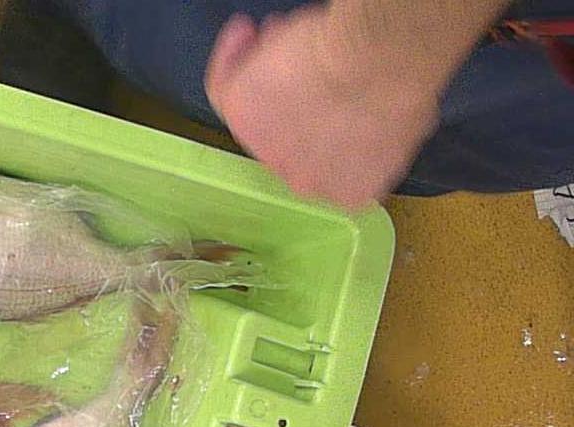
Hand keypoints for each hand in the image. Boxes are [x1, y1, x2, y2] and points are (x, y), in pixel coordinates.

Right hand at [204, 6, 443, 208]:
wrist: (372, 65)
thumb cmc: (401, 86)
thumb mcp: (408, 121)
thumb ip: (378, 129)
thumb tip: (364, 115)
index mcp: (347, 190)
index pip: (331, 160)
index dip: (330, 118)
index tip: (333, 90)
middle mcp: (302, 180)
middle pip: (291, 136)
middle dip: (296, 97)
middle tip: (303, 58)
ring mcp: (264, 150)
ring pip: (256, 112)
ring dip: (263, 73)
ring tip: (276, 34)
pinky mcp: (237, 113)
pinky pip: (224, 85)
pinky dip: (231, 57)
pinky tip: (243, 31)